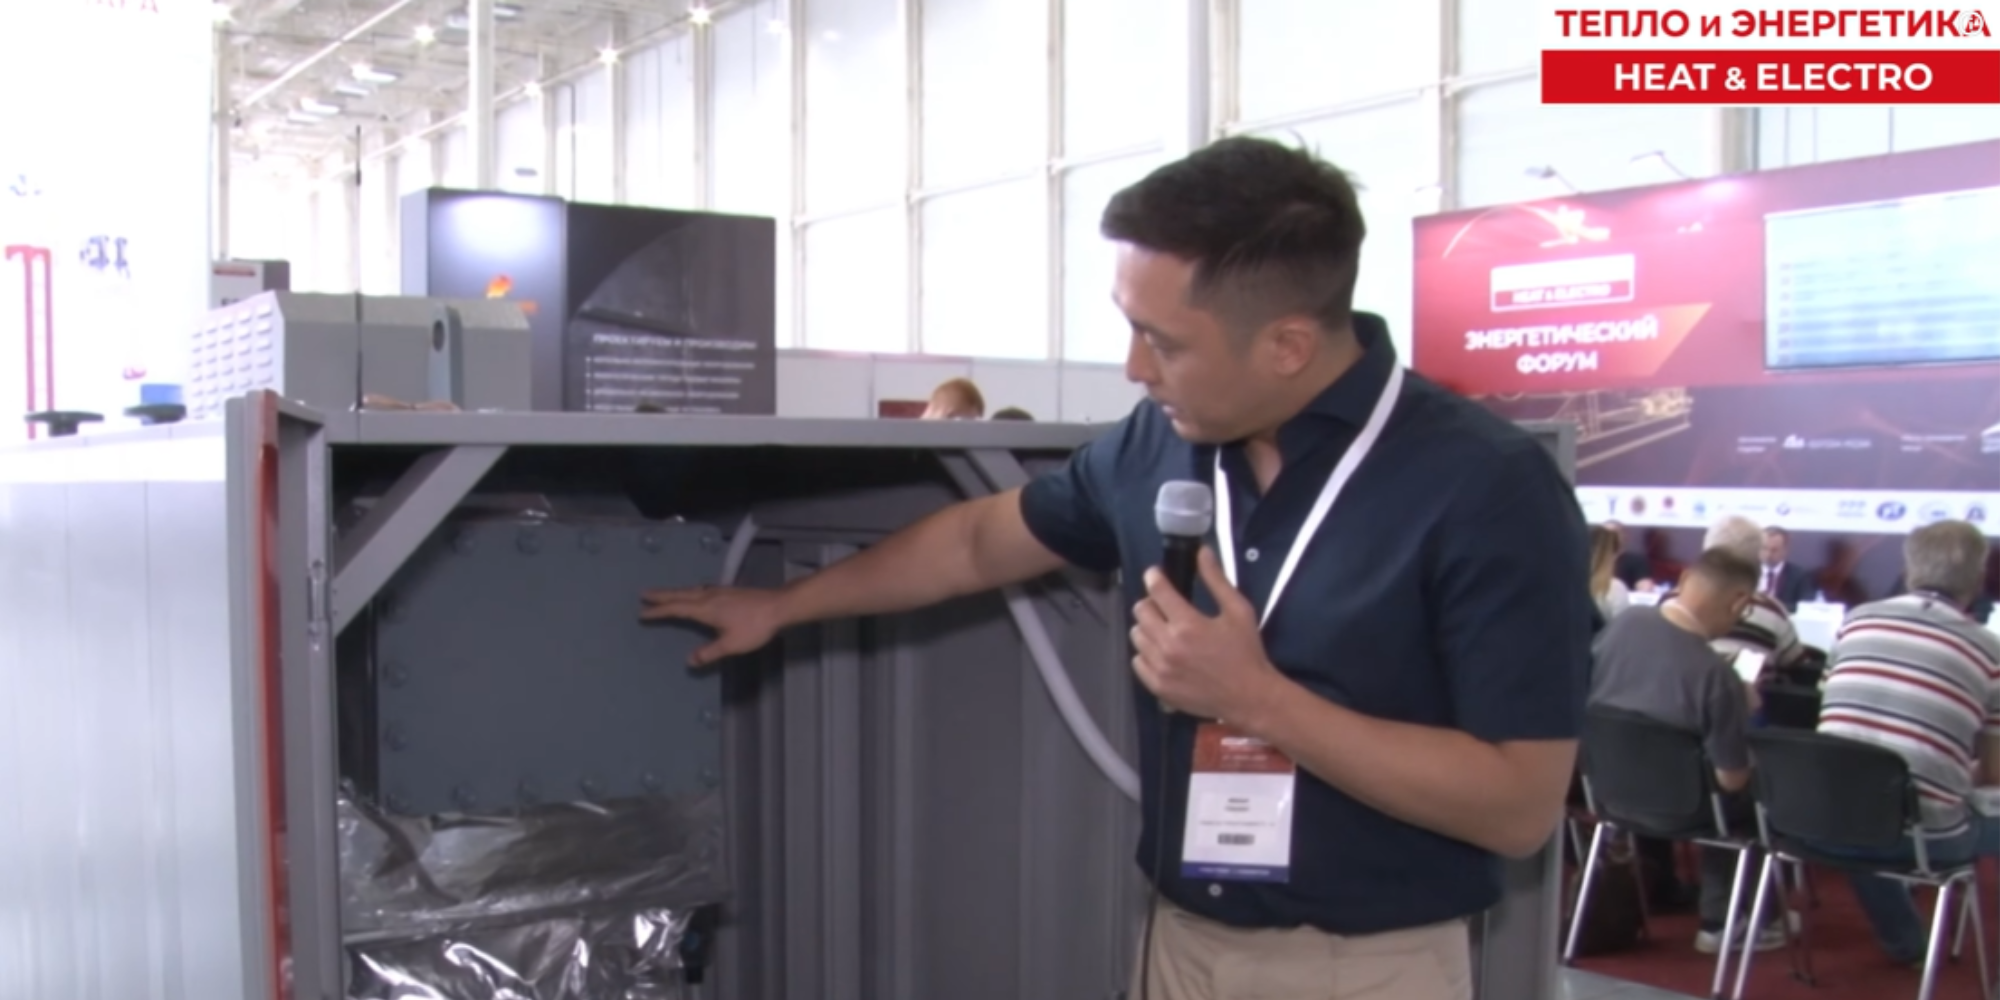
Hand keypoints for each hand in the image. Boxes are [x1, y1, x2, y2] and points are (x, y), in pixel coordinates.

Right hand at [640, 584, 785, 666]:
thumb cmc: (754, 626)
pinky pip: (701, 589)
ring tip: (664, 594)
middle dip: (661, 595)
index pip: (676, 609)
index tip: (642, 612)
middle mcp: (709, 596)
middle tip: (644, 594)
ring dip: (675, 592)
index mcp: (705, 608)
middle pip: (680, 594)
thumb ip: (709, 652)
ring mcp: (719, 591)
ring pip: (691, 590)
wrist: (778, 606)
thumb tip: (689, 661)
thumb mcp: (731, 644)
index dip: (658, 611)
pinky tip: (695, 594)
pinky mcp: (729, 591)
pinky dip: (690, 591)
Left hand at [1130, 546, 1287, 722]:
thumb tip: (1201, 552)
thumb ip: (1216, 580)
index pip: (1157, 590)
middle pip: (1140, 611)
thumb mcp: (1238, 611)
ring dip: (1148, 627)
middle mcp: (1168, 645)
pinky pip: (1137, 661)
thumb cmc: (1246, 652)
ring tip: (1165, 630)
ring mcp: (1160, 668)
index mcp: (1187, 624)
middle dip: (1151, 602)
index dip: (1154, 577)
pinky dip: (1146, 653)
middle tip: (1165, 606)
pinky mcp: (1157, 686)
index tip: (1156, 575)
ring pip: (1137, 635)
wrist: (1249, 697)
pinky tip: (1163, 653)